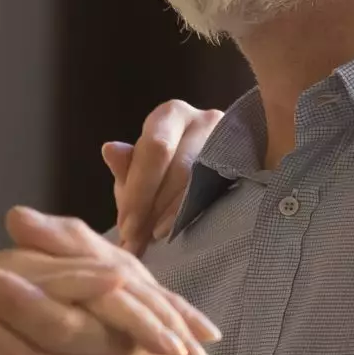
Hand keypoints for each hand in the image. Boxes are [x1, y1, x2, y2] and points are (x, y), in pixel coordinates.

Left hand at [102, 100, 223, 254]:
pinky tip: (176, 230)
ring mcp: (228, 140)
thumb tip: (109, 149)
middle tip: (136, 240)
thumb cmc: (160, 171)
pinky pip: (219, 192)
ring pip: (201, 181)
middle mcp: (203, 120)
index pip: (155, 150)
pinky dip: (193, 213)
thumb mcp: (139, 169)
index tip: (125, 227)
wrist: (201, 173)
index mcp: (170, 114)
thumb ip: (126, 166)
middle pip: (180, 167)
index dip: (139, 191)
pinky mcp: (244, 161)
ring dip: (172, 215)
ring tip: (152, 238)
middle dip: (153, 208)